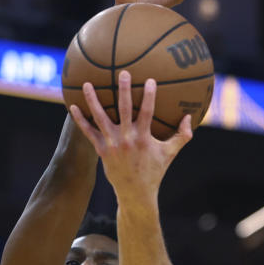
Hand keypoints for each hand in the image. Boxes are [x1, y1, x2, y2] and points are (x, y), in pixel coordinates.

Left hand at [68, 71, 191, 202]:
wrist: (136, 192)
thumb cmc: (154, 171)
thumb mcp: (170, 153)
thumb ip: (182, 136)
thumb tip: (190, 117)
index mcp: (144, 138)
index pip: (148, 113)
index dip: (149, 96)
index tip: (150, 79)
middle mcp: (127, 139)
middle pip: (124, 110)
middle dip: (123, 90)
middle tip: (122, 72)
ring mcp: (112, 144)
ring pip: (101, 118)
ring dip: (93, 100)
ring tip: (87, 84)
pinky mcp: (101, 150)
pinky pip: (89, 132)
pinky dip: (80, 120)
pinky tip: (73, 106)